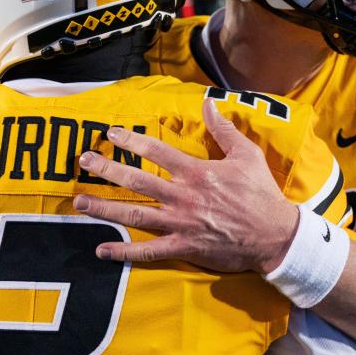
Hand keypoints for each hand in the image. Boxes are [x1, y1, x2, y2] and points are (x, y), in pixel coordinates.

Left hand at [74, 99, 299, 272]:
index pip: (156, 151)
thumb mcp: (247, 155)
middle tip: (84, 162)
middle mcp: (183, 196)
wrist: (275, 236)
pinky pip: (148, 252)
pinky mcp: (183, 248)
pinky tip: (101, 249)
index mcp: (197, 172)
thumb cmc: (262, 194)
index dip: (131, 140)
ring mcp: (181, 224)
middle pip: (137, 180)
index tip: (110, 133)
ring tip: (80, 203)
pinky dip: (123, 252)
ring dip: (105, 209)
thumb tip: (209, 103)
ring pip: (135, 215)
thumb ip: (224, 129)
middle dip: (107, 170)